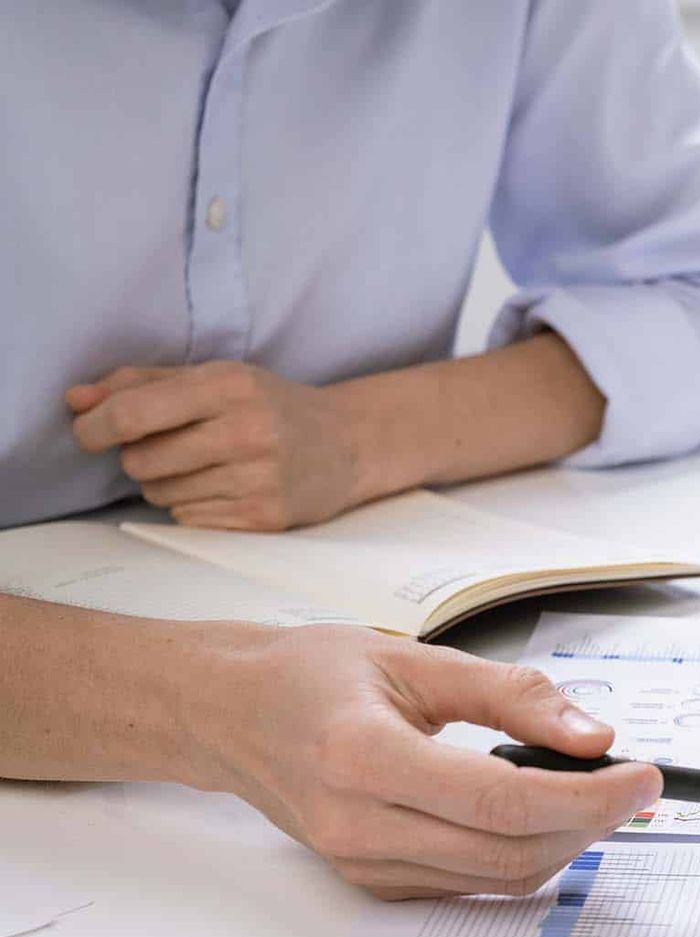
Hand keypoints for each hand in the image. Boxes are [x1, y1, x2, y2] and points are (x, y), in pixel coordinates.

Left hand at [68, 362, 366, 529]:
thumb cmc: (268, 406)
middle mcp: (247, 432)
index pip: (134, 413)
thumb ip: (140, 384)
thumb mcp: (214, 378)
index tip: (87, 432)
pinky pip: (188, 519)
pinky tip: (224, 487)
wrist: (348, 444)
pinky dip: (192, 505)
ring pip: (160, 493)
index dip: (94, 426)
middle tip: (166, 448)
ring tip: (203, 466)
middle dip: (137, 457)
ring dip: (165, 482)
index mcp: (230, 386)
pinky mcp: (265, 518)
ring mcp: (259, 479)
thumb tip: (74, 400)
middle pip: (139, 460)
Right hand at [193, 625, 660, 898]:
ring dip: (563, 842)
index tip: (642, 776)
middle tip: (633, 785)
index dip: (587, 796)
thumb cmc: (312, 675)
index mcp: (363, 758)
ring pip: (497, 879)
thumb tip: (594, 737)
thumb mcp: (418, 659)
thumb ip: (513, 695)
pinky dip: (520, 854)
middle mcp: (358, 825)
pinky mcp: (371, 882)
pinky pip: (469, 885)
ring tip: (592, 793)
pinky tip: (537, 813)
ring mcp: (362, 864)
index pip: (502, 801)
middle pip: (509, 851)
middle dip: (591, 823)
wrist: (230, 714)